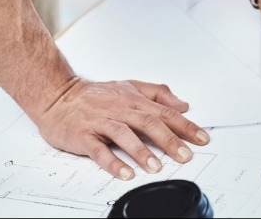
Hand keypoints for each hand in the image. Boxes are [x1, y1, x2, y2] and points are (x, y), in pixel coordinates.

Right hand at [36, 77, 209, 178]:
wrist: (57, 95)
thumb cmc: (95, 95)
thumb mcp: (129, 87)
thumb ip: (157, 94)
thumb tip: (182, 105)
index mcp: (133, 100)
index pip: (164, 112)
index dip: (185, 126)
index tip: (203, 139)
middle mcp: (120, 108)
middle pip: (148, 122)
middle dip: (169, 140)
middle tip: (185, 156)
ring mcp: (101, 121)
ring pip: (124, 134)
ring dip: (141, 151)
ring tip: (156, 167)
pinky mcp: (84, 134)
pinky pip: (98, 149)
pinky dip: (112, 161)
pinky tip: (124, 173)